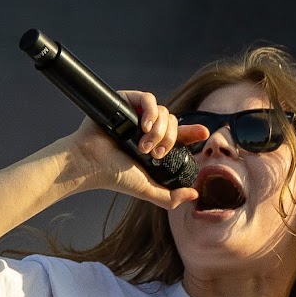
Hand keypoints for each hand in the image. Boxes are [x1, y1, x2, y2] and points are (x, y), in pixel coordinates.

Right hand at [58, 89, 204, 210]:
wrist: (91, 163)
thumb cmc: (114, 176)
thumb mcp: (147, 189)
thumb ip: (170, 197)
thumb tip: (194, 193)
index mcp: (153, 144)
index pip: (179, 134)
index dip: (192, 132)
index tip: (204, 133)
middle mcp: (146, 127)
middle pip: (173, 123)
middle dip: (170, 140)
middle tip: (155, 154)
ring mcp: (136, 113)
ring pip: (164, 112)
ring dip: (159, 131)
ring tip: (143, 146)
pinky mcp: (126, 101)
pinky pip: (149, 99)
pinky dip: (151, 112)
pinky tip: (144, 127)